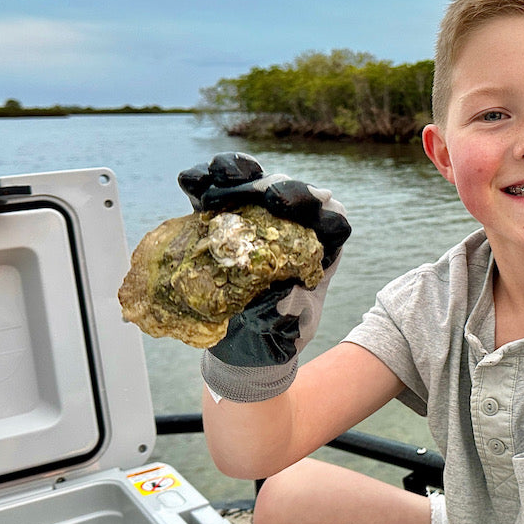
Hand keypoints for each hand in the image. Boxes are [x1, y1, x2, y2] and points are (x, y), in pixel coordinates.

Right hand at [177, 153, 350, 400]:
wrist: (243, 349)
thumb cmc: (274, 336)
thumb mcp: (290, 325)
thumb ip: (290, 306)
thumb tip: (283, 290)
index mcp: (318, 248)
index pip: (330, 218)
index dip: (321, 212)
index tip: (303, 217)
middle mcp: (290, 226)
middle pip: (292, 191)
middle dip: (282, 189)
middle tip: (268, 198)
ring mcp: (255, 217)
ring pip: (252, 182)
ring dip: (239, 175)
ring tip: (222, 179)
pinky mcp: (220, 217)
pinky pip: (211, 192)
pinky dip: (201, 182)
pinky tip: (192, 183)